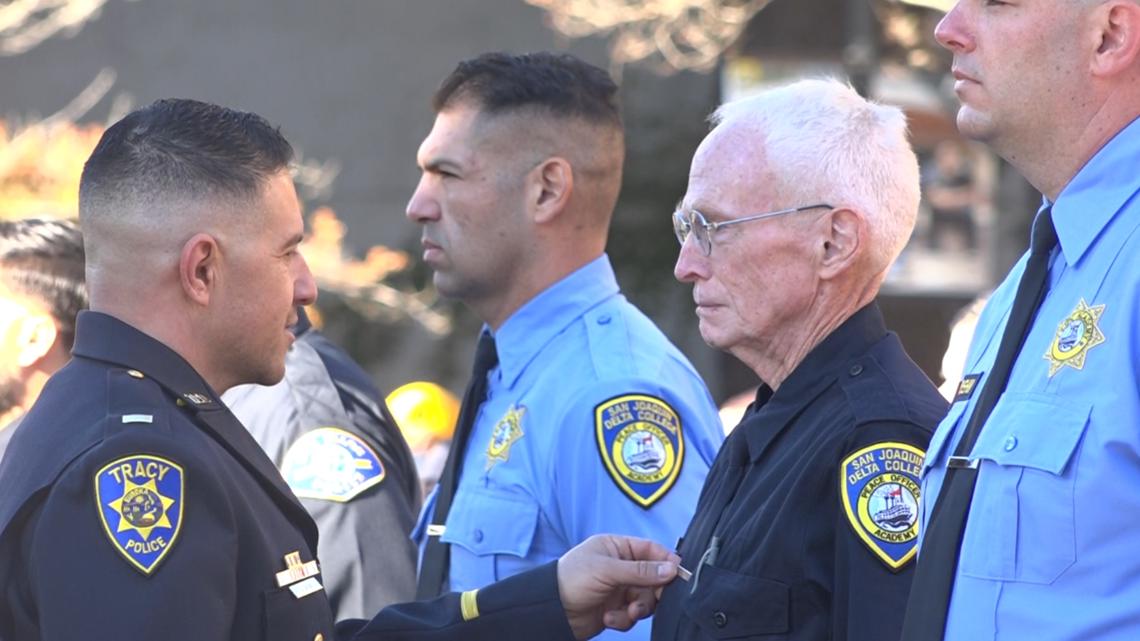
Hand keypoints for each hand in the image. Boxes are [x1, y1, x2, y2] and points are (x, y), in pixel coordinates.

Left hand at [556, 534, 679, 639]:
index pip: (650, 550)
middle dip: (652, 592)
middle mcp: (620, 567)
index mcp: (617, 547)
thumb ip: (641, 571)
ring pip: (645, 599)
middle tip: (650, 600)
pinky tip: (608, 618)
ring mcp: (618, 588)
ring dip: (638, 609)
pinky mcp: (615, 608)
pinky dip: (624, 619)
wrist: (551, 610)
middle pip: (653, 578)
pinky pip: (632, 615)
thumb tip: (672, 568)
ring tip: (627, 613)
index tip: (678, 574)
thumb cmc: (572, 579)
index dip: (666, 561)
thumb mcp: (607, 570)